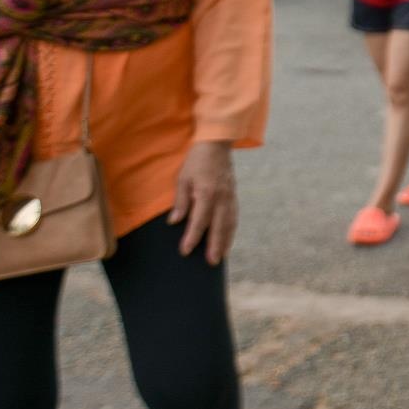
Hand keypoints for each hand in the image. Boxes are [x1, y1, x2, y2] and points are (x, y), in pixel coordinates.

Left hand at [167, 141, 237, 264]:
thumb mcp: (183, 179)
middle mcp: (221, 198)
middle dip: (214, 246)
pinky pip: (234, 217)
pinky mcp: (233, 196)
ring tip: (220, 257)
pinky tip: (227, 240)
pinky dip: (231, 231)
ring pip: (229, 224)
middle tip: (211, 263)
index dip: (192, 237)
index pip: (199, 221)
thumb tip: (174, 222)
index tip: (185, 251)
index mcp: (207, 194)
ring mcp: (230, 198)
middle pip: (218, 227)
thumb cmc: (196, 161)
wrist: (217, 145)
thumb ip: (181, 202)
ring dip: (225, 242)